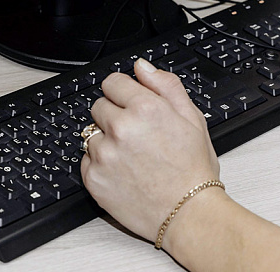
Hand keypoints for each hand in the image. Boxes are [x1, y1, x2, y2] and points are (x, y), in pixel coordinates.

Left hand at [81, 59, 219, 246]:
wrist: (188, 213)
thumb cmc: (193, 168)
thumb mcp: (192, 117)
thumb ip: (165, 85)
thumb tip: (141, 66)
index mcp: (146, 108)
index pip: (112, 82)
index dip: (124, 92)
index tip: (131, 103)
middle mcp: (121, 128)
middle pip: (99, 105)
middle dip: (115, 115)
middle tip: (138, 134)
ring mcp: (104, 154)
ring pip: (91, 133)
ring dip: (107, 140)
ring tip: (133, 156)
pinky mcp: (93, 178)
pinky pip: (86, 159)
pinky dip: (100, 163)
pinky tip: (124, 171)